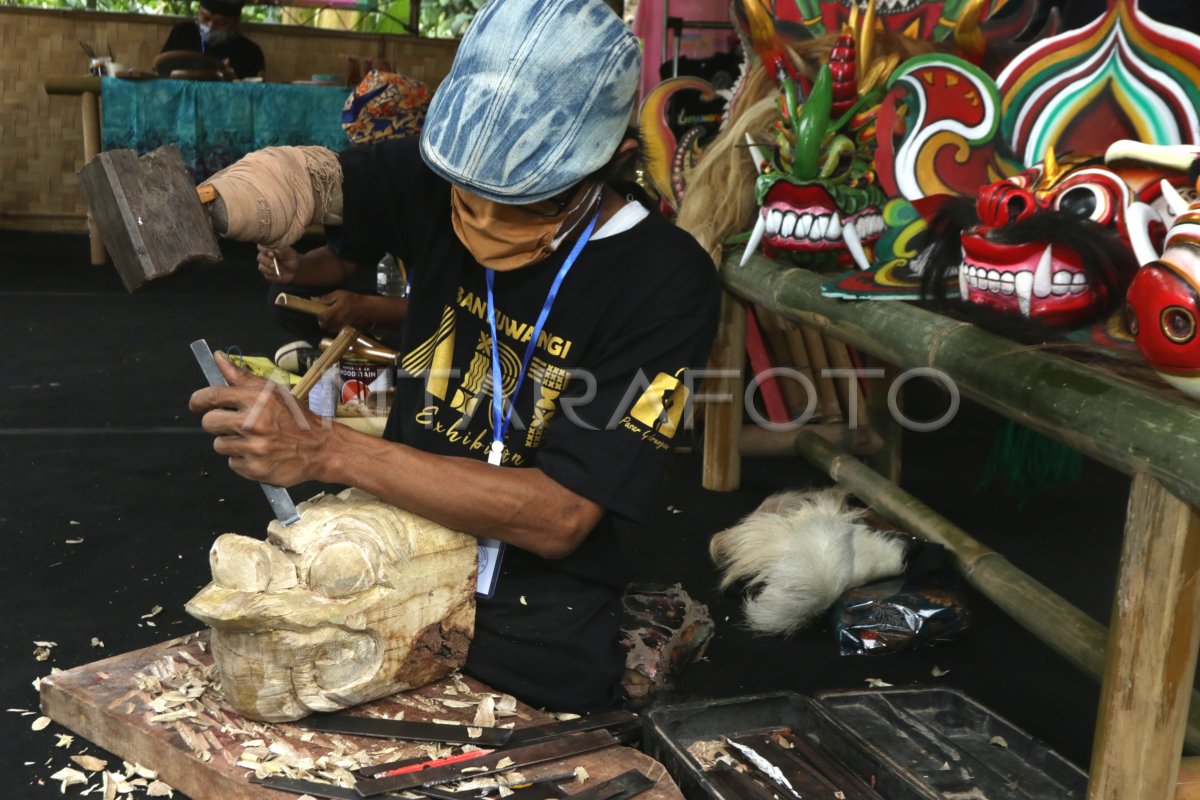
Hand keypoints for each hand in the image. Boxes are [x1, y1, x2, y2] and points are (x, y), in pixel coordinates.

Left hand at [189, 352, 330, 485]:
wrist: (321, 448)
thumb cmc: (297, 418)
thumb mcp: (273, 392)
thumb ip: (241, 376)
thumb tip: (218, 357)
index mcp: (257, 399)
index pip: (212, 396)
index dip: (198, 401)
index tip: (197, 405)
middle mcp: (253, 422)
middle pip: (209, 422)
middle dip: (218, 423)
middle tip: (235, 425)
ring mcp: (253, 447)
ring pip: (219, 444)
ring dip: (232, 443)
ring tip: (254, 440)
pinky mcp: (254, 468)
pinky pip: (232, 463)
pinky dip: (243, 460)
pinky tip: (260, 454)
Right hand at [257, 245, 300, 283]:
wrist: (296, 271)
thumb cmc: (292, 259)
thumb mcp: (289, 254)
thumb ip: (281, 252)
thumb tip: (274, 252)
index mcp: (269, 248)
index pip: (260, 247)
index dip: (264, 250)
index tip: (272, 254)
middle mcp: (264, 256)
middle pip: (259, 257)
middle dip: (267, 261)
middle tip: (275, 263)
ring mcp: (264, 266)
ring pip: (261, 267)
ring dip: (270, 269)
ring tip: (280, 269)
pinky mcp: (267, 274)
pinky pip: (266, 275)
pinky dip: (273, 275)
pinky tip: (279, 274)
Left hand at [314, 290, 377, 330]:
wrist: (369, 309)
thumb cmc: (354, 300)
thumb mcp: (340, 294)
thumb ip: (326, 298)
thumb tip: (313, 299)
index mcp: (335, 312)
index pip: (321, 317)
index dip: (319, 315)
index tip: (321, 311)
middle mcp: (338, 321)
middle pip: (324, 325)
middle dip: (323, 321)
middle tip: (326, 315)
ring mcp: (343, 327)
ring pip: (330, 330)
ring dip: (329, 325)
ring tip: (332, 319)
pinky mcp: (347, 330)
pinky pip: (337, 331)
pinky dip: (336, 328)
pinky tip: (339, 322)